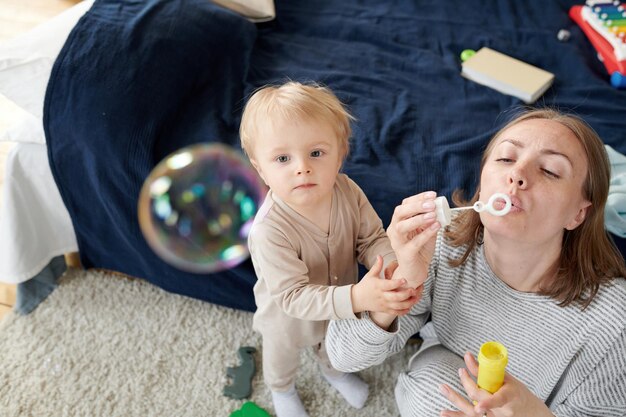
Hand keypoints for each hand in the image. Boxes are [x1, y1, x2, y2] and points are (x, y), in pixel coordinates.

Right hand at [352, 255, 421, 314]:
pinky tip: (410, 306)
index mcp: (378, 286)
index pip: (389, 285)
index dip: (397, 283)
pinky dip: (404, 311)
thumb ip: (377, 266)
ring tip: (416, 298)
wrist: (357, 299)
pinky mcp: (385, 310)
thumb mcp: (370, 275)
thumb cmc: (365, 285)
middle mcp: (382, 296)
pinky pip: (396, 312)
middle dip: (406, 294)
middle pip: (395, 297)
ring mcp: (384, 304)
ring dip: (408, 303)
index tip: (405, 280)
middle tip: (414, 290)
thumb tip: (380, 255)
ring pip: (398, 306)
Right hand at [387, 191, 439, 287]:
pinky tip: (436, 227)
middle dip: (415, 206)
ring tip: (433, 215)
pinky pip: (414, 242)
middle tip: (431, 204)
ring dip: (418, 219)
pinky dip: (426, 233)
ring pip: (402, 227)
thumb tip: (440, 208)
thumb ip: (431, 220)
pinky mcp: (404, 254)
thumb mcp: (426, 231)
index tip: (433, 195)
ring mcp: (397, 242)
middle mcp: (394, 230)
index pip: (404, 205)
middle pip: (399, 213)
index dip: (418, 198)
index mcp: (398, 222)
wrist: (415, 271)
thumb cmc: (420, 249)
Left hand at [438, 352, 553, 416]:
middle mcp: (501, 410)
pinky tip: (444, 413)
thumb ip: (486, 370)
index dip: (488, 403)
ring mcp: (494, 416)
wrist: (529, 412)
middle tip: (457, 375)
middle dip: (467, 386)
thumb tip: (468, 356)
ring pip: (472, 414)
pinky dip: (457, 416)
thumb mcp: (507, 379)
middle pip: (480, 402)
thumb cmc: (517, 393)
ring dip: (456, 404)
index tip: (478, 407)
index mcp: (509, 397)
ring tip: (443, 393)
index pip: (498, 400)